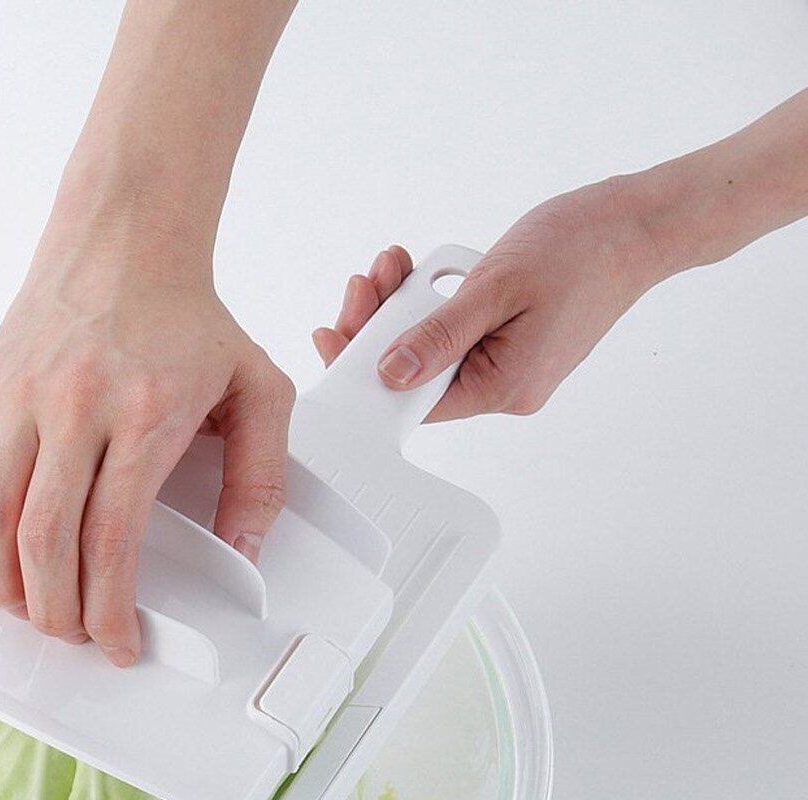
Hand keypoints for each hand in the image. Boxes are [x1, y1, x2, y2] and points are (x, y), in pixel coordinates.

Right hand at [0, 240, 293, 667]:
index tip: (116, 641)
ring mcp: (18, 401)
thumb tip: (243, 550)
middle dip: (55, 611)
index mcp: (145, 414)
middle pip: (44, 540)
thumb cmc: (186, 318)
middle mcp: (74, 407)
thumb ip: (261, 475)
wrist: (123, 241)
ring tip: (28, 612)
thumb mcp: (257, 389)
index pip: (113, 538)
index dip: (109, 608)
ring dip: (3, 585)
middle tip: (72, 634)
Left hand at [312, 179, 663, 419]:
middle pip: (417, 372)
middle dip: (381, 325)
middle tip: (366, 281)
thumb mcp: (497, 288)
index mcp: (502, 388)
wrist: (639, 224)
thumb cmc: (582, 247)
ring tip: (393, 264)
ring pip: (432, 347)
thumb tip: (391, 373)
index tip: (333, 335)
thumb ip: (439, 335)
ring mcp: (508, 366)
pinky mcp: (509, 341)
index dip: (366, 370)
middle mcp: (503, 388)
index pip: (413, 400)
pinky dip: (434, 302)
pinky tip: (423, 271)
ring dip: (404, 306)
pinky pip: (455, 330)